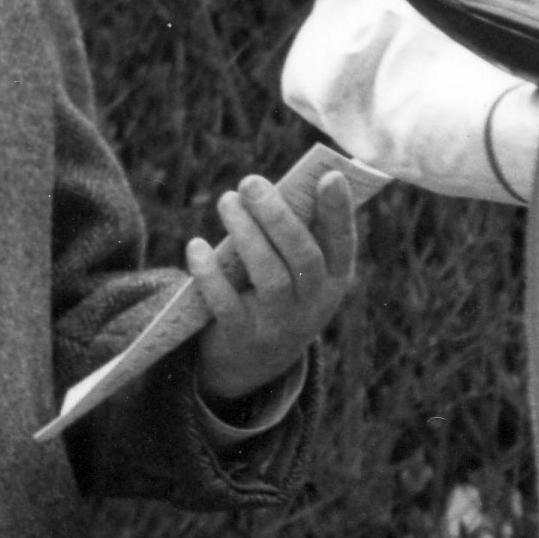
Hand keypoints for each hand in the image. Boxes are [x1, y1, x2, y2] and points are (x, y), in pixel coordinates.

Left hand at [188, 166, 361, 405]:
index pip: (342, 244)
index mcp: (333, 281)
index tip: (330, 176)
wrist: (255, 360)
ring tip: (227, 201)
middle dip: (278, 217)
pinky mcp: (243, 336)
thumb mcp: (297, 271)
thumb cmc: (276, 292)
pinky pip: (226, 304)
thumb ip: (294, 232)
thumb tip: (276, 186)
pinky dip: (210, 274)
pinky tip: (196, 245)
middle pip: (303, 258)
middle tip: (251, 181)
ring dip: (247, 235)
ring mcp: (280, 324)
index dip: (339, 212)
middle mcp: (313, 304)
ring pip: (269, 277)